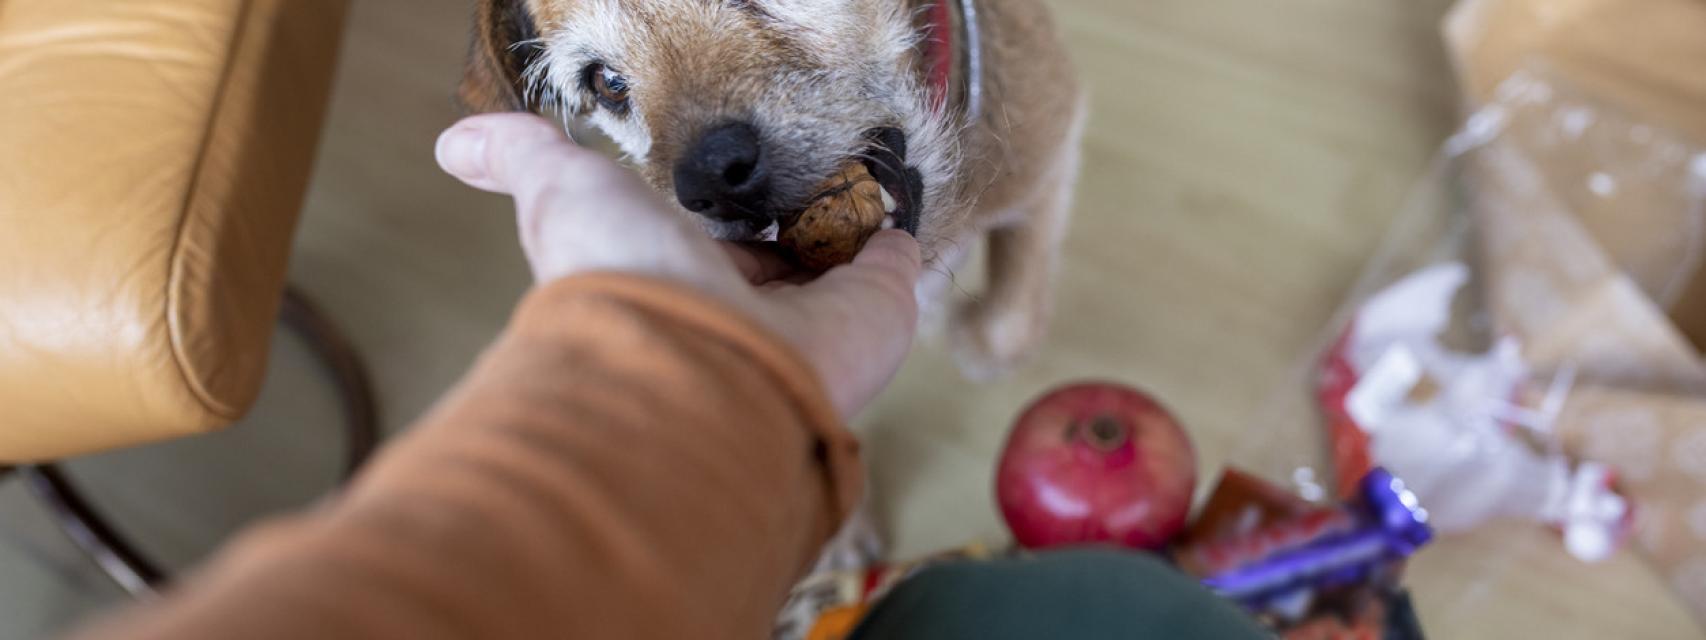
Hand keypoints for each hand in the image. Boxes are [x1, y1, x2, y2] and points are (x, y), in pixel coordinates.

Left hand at [435, 114, 921, 416]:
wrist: (690, 361)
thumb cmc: (617, 282)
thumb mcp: (561, 194)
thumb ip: (523, 157)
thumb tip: (454, 140)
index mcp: (674, 285)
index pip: (704, 250)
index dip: (718, 221)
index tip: (732, 192)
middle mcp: (738, 315)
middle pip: (773, 267)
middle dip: (787, 231)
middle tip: (807, 190)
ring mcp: (808, 323)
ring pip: (832, 275)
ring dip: (845, 235)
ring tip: (859, 195)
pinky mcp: (869, 319)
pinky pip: (889, 279)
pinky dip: (895, 253)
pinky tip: (895, 227)